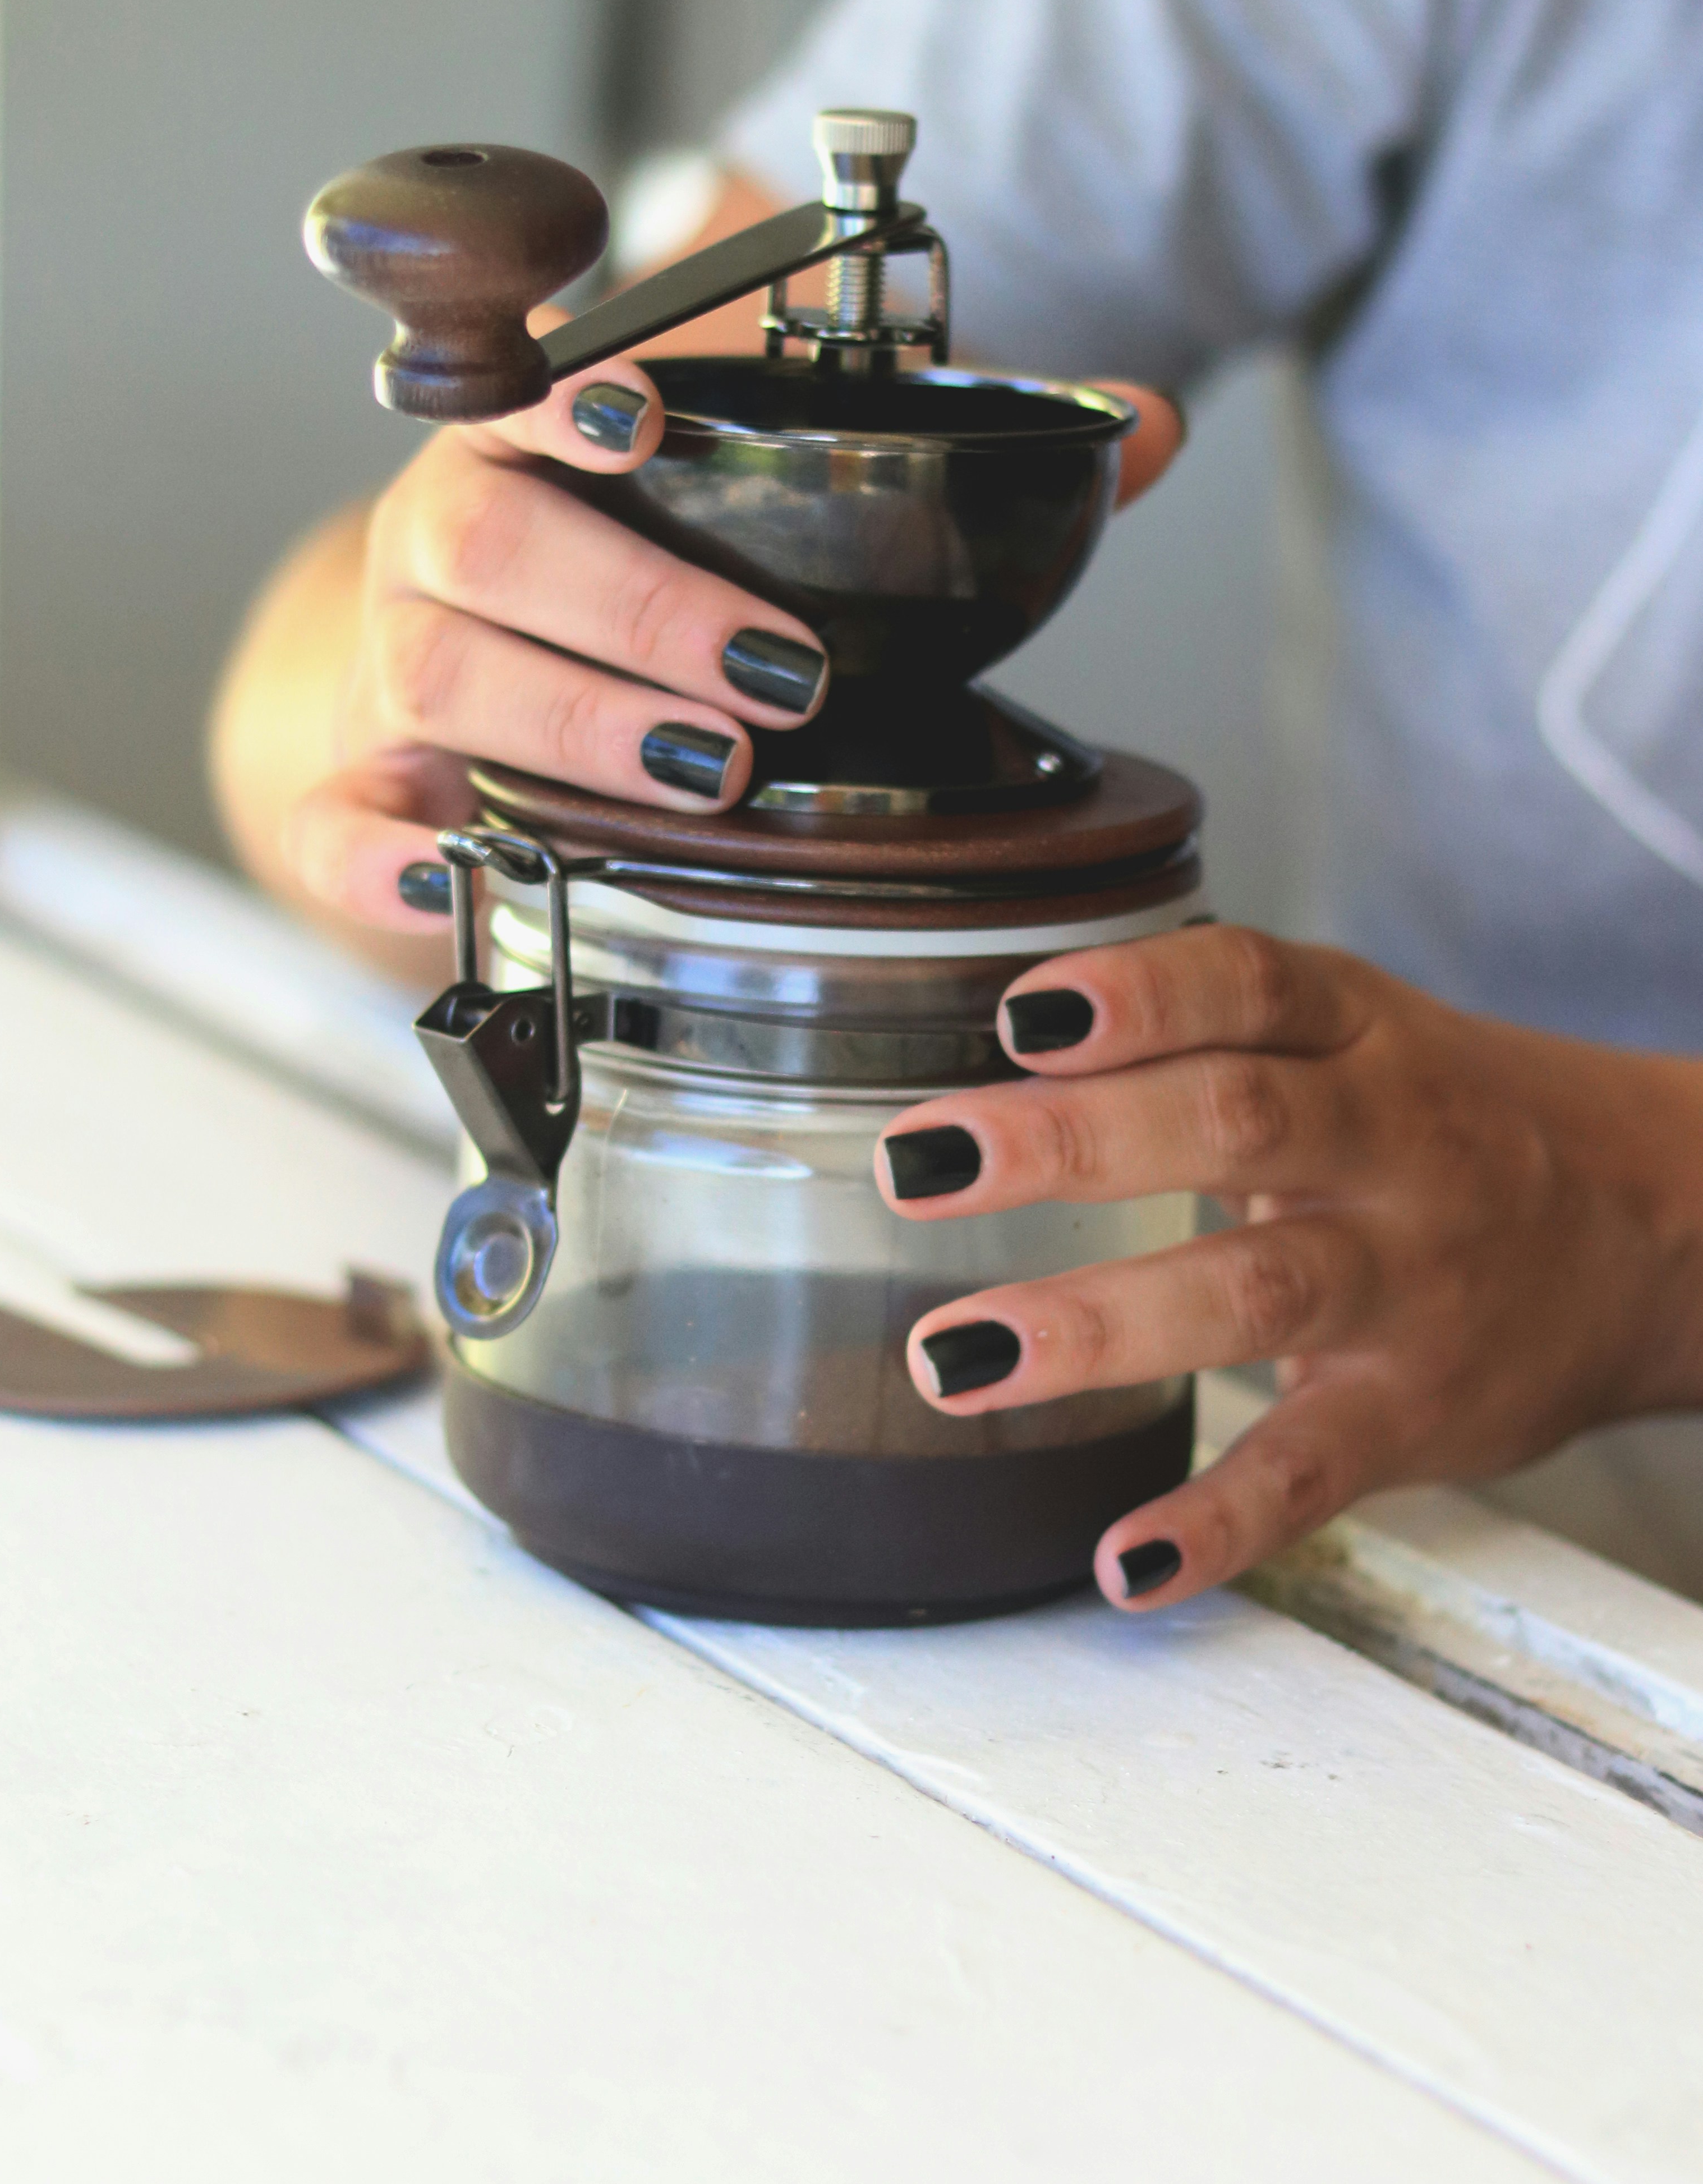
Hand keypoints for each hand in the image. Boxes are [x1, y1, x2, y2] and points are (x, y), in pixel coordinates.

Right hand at [269, 334, 1182, 937]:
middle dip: (631, 605)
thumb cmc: (634, 586)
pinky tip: (453, 884)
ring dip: (564, 721)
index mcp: (530, 446)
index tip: (655, 423)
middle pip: (489, 543)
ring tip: (700, 774)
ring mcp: (387, 664)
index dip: (579, 403)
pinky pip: (330, 820)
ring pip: (432, 670)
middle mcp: (444, 539)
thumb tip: (1147, 423)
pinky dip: (374, 861)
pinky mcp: (355, 785)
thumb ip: (940, 461)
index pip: (532, 395)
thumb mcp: (760, 512)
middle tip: (771, 676)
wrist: (455, 687)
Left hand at [879, 925, 1702, 1610]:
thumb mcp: (1356, 1035)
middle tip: (916, 1166)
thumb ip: (1208, 1033)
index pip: (1249, 985)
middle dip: (1069, 1145)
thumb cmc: (1447, 1117)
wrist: (1654, 1228)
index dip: (1137, 994)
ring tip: (956, 1357)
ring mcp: (1410, 1282)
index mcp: (1361, 1032)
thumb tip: (1003, 1052)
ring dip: (1098, 1325)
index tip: (1017, 1016)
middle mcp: (1392, 1143)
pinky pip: (1312, 1470)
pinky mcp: (1417, 1413)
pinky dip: (1217, 1523)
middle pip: (1235, 1123)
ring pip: (1256, 1291)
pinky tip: (1121, 1559)